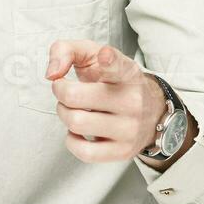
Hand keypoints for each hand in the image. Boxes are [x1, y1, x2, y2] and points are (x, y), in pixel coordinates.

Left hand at [45, 40, 166, 163]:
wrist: (151, 111)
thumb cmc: (113, 81)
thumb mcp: (94, 56)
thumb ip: (66, 51)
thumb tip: (52, 74)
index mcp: (126, 73)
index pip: (118, 65)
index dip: (108, 60)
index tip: (104, 57)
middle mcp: (132, 100)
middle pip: (75, 97)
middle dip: (60, 92)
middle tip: (65, 90)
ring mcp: (130, 128)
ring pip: (76, 123)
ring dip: (64, 114)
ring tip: (73, 109)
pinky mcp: (123, 151)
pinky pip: (84, 152)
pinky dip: (72, 140)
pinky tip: (78, 131)